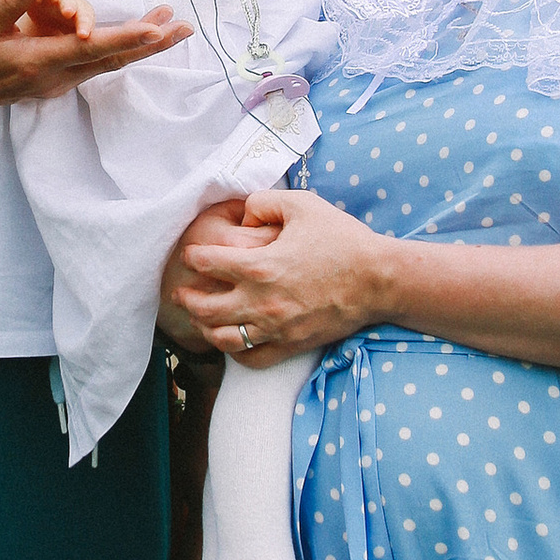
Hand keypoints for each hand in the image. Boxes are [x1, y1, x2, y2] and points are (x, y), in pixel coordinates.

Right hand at [0, 0, 186, 114]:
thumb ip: (10, 0)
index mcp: (37, 60)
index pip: (89, 48)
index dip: (124, 38)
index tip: (154, 30)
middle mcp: (56, 77)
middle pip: (112, 59)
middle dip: (150, 44)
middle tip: (184, 27)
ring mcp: (59, 82)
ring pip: (108, 62)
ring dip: (141, 44)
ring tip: (172, 25)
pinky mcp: (59, 80)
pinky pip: (97, 63)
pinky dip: (121, 48)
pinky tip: (141, 37)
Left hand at [165, 186, 389, 361]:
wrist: (378, 279)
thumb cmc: (342, 239)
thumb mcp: (302, 204)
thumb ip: (264, 202)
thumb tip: (243, 215)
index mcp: (259, 266)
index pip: (206, 263)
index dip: (193, 257)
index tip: (192, 255)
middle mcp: (261, 301)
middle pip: (204, 308)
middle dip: (187, 299)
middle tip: (181, 292)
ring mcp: (275, 327)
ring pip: (223, 338)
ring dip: (205, 327)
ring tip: (202, 318)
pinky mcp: (291, 344)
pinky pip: (251, 358)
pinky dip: (235, 351)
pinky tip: (233, 339)